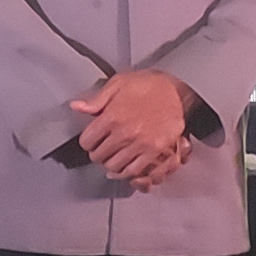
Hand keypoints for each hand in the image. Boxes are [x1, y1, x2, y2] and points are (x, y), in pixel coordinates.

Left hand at [71, 69, 203, 186]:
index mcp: (112, 116)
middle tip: (102, 149)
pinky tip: (126, 165)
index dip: (87, 141)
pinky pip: (134, 171)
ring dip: (111, 164)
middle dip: (98, 153)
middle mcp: (125, 133)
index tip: (92, 140)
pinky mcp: (155, 152)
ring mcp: (141, 144)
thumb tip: (77, 107)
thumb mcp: (119, 84)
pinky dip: (126, 171)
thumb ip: (97, 100)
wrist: (178, 91)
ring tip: (114, 157)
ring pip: (114, 167)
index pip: (87, 141)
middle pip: (99, 156)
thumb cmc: (149, 85)